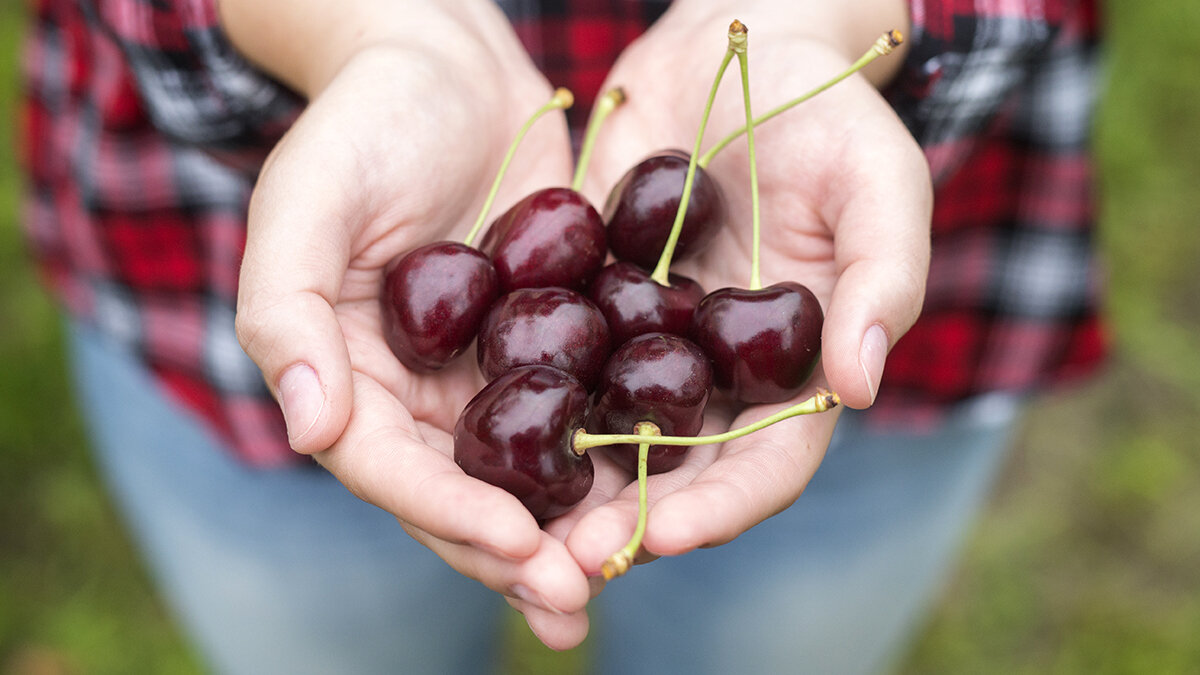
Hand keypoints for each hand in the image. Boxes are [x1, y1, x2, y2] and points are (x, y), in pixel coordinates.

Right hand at [228, 2, 594, 648]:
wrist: (445, 64)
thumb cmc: (362, 122)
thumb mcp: (305, 202)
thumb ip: (286, 312)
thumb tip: (309, 430)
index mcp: (348, 375)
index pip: (390, 469)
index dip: (448, 515)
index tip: (516, 546)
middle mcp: (416, 392)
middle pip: (461, 493)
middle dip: (515, 552)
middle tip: (576, 597)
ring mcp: (484, 372)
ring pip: (525, 471)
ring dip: (569, 528)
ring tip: (619, 571)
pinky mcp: (549, 340)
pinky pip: (580, 409)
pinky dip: (612, 456)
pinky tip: (658, 490)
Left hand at [564, 7, 931, 575]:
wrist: (739, 48)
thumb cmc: (830, 114)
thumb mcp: (878, 183)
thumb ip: (881, 279)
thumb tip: (861, 386)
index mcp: (795, 371)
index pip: (768, 464)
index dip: (725, 508)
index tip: (668, 534)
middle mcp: (718, 374)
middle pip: (677, 473)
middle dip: (628, 521)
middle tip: (568, 559)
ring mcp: (650, 343)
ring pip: (607, 435)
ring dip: (565, 486)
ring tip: (513, 520)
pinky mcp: (590, 302)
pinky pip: (556, 363)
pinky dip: (525, 404)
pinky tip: (478, 432)